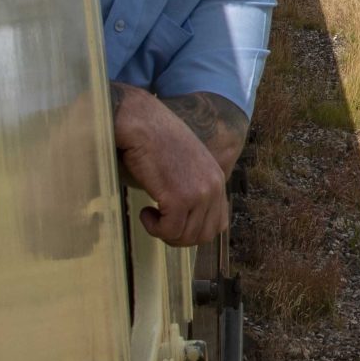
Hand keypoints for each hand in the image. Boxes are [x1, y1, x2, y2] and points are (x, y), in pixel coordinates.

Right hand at [111, 84, 230, 246]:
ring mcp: (198, 193)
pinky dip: (153, 228)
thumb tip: (186, 219)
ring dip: (163, 232)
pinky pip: (169, 231)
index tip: (174, 221)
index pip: (218, 224)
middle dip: (178, 236)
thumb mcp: (186, 163)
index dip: (193, 230)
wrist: (142, 123)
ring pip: (185, 237)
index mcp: (217, 178)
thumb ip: (193, 185)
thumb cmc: (155, 140)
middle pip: (203, 236)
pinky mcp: (179, 198)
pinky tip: (144, 211)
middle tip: (159, 222)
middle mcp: (213, 187)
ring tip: (150, 213)